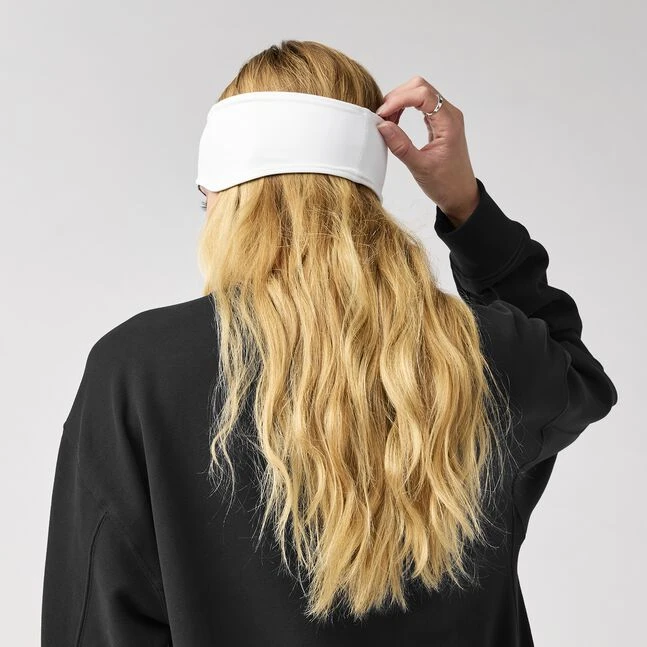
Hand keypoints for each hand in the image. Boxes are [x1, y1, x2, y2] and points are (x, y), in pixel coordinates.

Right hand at [376, 76, 478, 224]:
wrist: (460, 195)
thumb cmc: (445, 184)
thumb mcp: (420, 167)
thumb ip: (400, 146)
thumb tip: (382, 125)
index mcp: (449, 122)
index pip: (422, 95)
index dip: (399, 100)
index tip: (382, 115)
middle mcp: (449, 114)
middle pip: (420, 87)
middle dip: (398, 96)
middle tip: (382, 116)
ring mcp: (444, 117)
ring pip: (419, 93)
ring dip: (400, 101)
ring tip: (386, 121)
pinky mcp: (438, 122)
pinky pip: (420, 105)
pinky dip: (404, 108)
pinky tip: (395, 122)